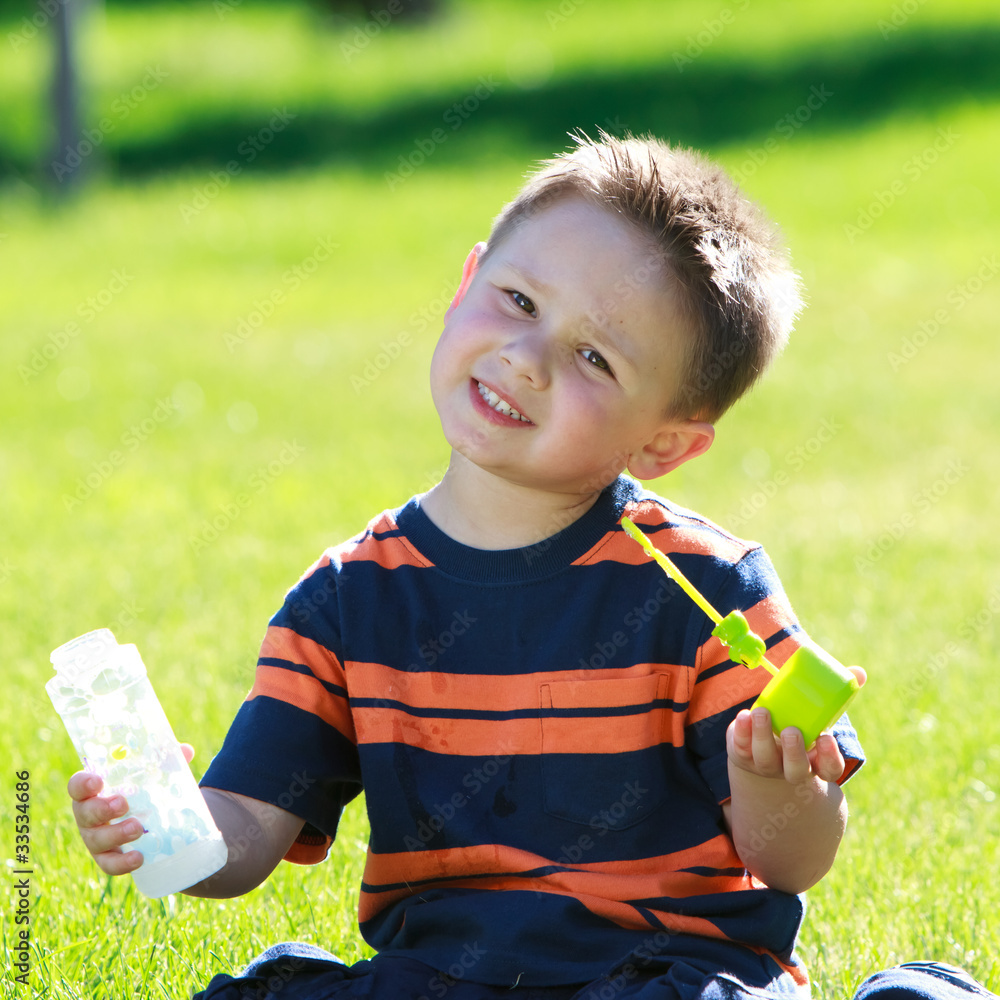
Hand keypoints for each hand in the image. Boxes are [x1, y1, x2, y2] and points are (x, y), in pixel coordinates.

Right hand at [67, 743, 194, 875]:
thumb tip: (186, 751)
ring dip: (116, 834)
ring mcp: (95, 838)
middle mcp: (88, 815)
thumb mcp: (151, 773)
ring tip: (138, 828)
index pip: (78, 785)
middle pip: (85, 813)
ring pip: (96, 840)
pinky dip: (122, 863)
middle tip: (123, 804)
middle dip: (101, 808)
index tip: (98, 781)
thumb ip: (165, 760)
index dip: (83, 783)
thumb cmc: (142, 790)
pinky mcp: (107, 858)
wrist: (147, 822)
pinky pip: (109, 864)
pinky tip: (139, 858)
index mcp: (94, 790)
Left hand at [727, 666, 865, 784]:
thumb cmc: (796, 724)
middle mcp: (792, 768)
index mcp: (815, 761)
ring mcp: (766, 765)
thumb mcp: (816, 716)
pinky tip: (744, 715)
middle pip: (796, 771)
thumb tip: (858, 672)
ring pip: (765, 760)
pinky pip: (741, 749)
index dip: (829, 758)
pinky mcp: (743, 756)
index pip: (830, 769)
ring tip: (762, 712)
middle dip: (794, 752)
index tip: (826, 736)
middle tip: (792, 730)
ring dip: (762, 736)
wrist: (759, 745)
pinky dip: (742, 732)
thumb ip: (836, 695)